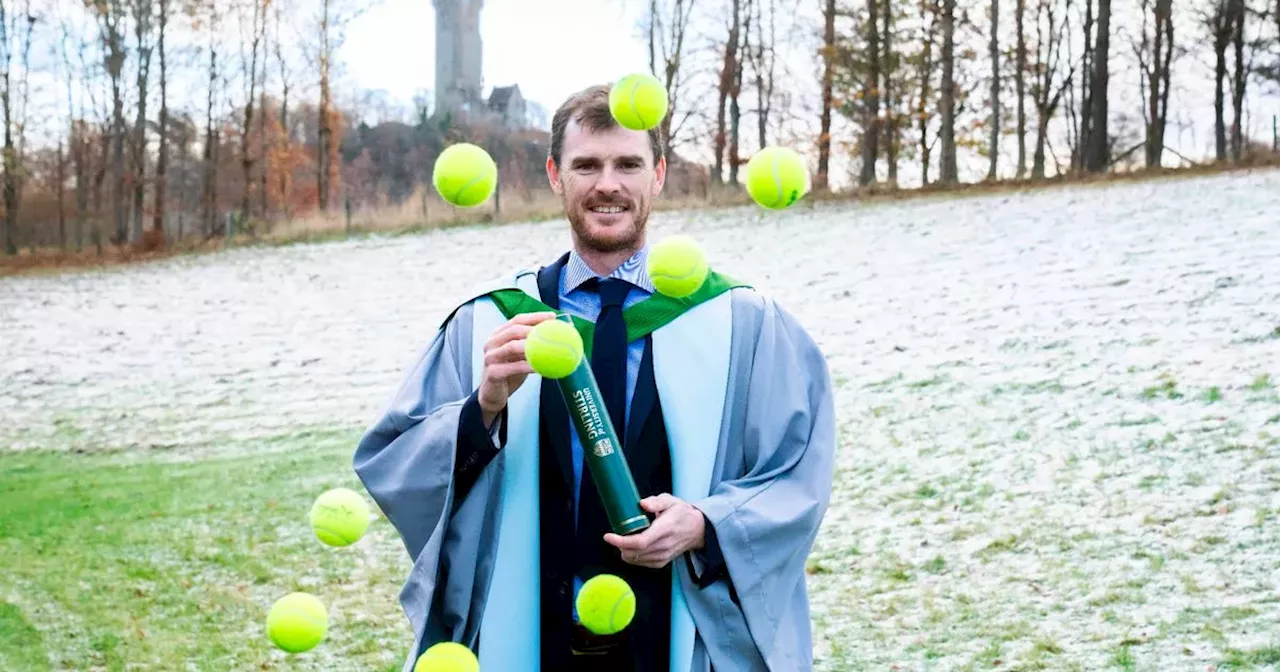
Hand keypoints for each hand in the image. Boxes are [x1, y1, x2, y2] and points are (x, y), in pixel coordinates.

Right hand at [477, 311, 557, 426]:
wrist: (493, 394)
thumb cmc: (509, 372)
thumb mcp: (520, 356)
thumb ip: (532, 345)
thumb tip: (557, 336)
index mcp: (498, 334)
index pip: (517, 320)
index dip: (535, 317)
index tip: (552, 317)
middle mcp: (491, 343)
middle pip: (514, 330)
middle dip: (533, 328)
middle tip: (550, 331)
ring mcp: (490, 357)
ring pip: (512, 347)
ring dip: (531, 345)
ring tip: (547, 346)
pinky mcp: (492, 373)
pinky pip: (513, 368)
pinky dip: (527, 366)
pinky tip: (540, 367)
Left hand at [603, 494, 705, 568]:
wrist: (697, 530)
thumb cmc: (681, 513)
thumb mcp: (671, 500)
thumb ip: (657, 501)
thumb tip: (642, 503)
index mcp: (665, 528)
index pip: (640, 541)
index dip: (621, 541)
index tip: (608, 536)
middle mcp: (664, 545)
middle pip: (635, 552)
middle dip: (619, 546)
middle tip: (614, 536)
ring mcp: (664, 556)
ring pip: (637, 559)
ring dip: (625, 552)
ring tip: (623, 540)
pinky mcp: (662, 562)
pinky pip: (642, 563)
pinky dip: (632, 557)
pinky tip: (631, 548)